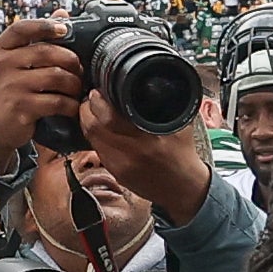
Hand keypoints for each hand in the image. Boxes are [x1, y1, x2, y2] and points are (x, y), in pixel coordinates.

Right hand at [0, 18, 82, 172]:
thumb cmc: (12, 92)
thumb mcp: (18, 63)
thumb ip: (38, 40)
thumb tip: (62, 14)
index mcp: (1, 49)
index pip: (22, 28)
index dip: (45, 25)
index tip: (64, 29)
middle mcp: (2, 64)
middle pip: (47, 52)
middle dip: (71, 62)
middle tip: (79, 71)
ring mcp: (10, 86)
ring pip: (56, 76)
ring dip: (74, 84)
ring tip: (76, 90)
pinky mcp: (21, 107)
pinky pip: (57, 101)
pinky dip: (70, 105)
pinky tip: (70, 107)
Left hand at [78, 90, 210, 224]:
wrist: (184, 189)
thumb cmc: (183, 158)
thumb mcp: (181, 126)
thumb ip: (168, 104)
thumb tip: (158, 82)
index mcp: (147, 142)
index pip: (108, 118)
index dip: (98, 101)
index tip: (99, 91)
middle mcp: (130, 155)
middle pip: (92, 126)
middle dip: (88, 108)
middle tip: (93, 98)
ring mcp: (119, 166)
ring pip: (89, 137)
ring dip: (88, 121)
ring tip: (95, 111)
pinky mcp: (115, 172)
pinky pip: (95, 148)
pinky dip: (95, 136)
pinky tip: (102, 129)